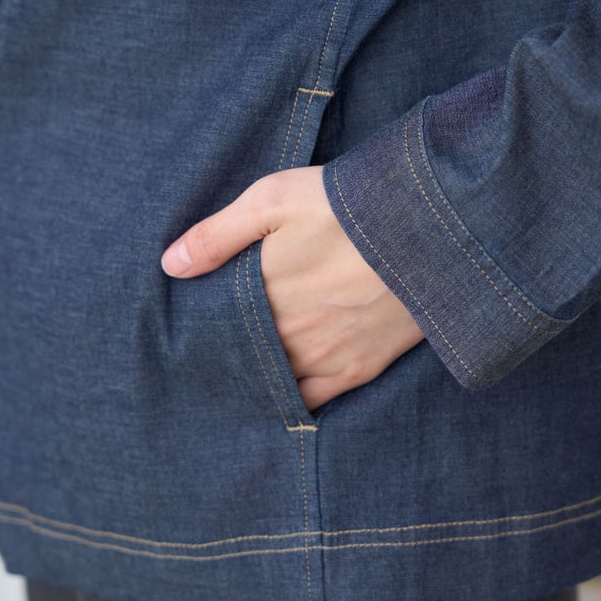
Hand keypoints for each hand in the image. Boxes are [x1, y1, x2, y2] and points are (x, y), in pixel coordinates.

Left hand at [161, 166, 424, 410]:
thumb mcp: (273, 199)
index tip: (195, 324)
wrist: (430, 227)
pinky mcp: (356, 370)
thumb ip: (217, 235)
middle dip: (228, 353)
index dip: (203, 326)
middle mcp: (286, 335)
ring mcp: (322, 357)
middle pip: (242, 356)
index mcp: (260, 294)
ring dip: (258, 377)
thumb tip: (170, 266)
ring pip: (272, 381)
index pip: (215, 325)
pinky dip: (292, 399)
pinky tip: (282, 392)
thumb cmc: (348, 205)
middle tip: (212, 353)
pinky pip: (311, 400)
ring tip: (248, 368)